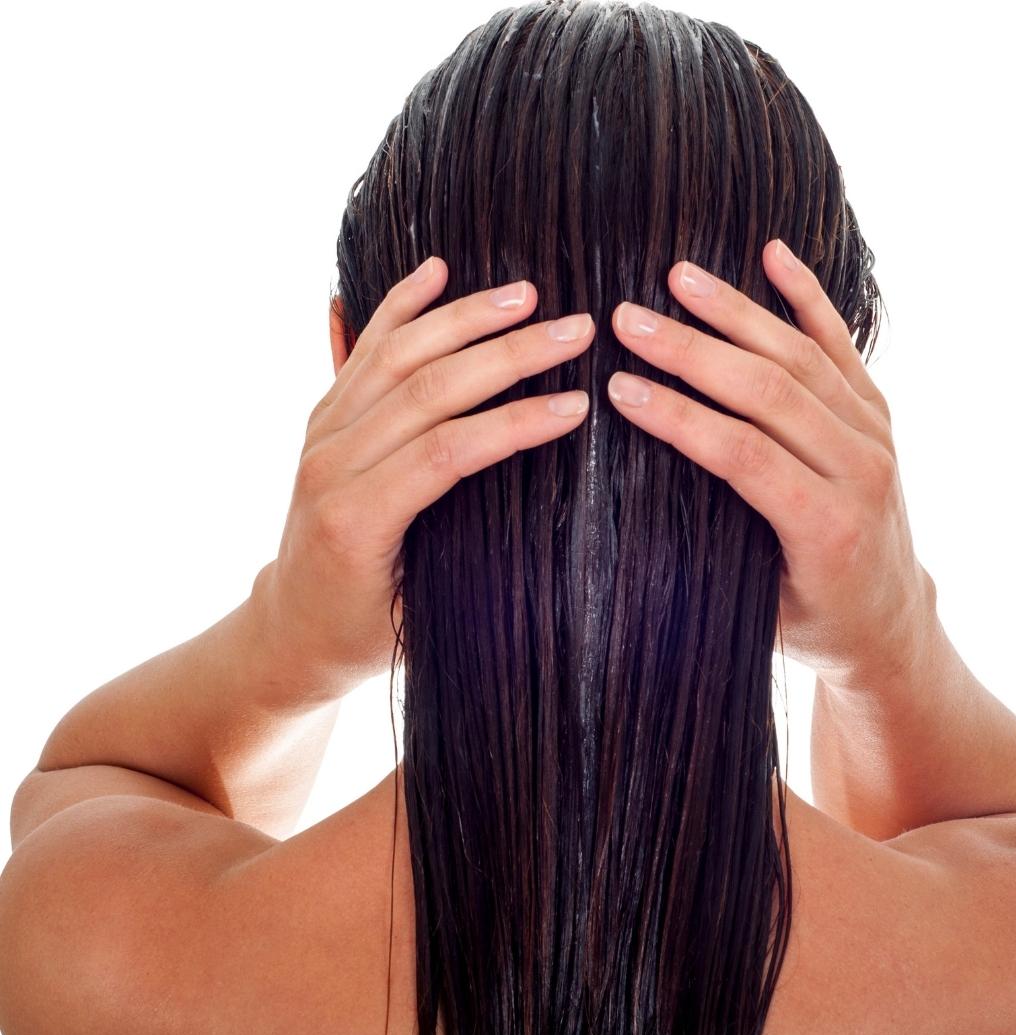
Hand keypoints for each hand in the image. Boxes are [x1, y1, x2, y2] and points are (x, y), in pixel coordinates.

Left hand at [252, 257, 594, 703]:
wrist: (290, 627)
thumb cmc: (363, 633)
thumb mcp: (419, 617)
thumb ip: (462, 561)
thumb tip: (544, 523)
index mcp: (357, 519)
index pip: (448, 451)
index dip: (516, 423)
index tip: (577, 405)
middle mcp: (332, 466)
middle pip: (427, 390)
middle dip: (508, 356)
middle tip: (574, 331)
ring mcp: (323, 435)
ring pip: (397, 357)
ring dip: (465, 319)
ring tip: (526, 295)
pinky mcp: (324, 420)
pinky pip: (364, 352)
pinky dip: (398, 307)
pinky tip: (435, 272)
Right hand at [606, 239, 936, 689]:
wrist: (891, 622)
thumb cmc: (813, 621)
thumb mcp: (758, 605)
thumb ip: (717, 549)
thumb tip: (637, 497)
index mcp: (827, 526)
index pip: (742, 453)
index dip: (679, 417)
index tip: (620, 387)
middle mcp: (861, 470)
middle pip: (770, 391)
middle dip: (692, 351)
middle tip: (629, 320)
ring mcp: (875, 435)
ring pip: (801, 357)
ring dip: (736, 312)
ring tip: (678, 276)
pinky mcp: (878, 415)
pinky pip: (841, 346)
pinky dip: (809, 297)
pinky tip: (774, 255)